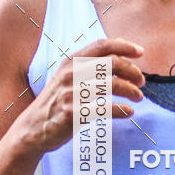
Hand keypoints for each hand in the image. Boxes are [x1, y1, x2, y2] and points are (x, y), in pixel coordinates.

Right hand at [26, 38, 145, 153]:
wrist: (33, 128)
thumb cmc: (57, 102)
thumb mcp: (67, 77)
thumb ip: (89, 66)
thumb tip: (121, 55)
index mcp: (71, 61)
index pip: (102, 45)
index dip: (124, 46)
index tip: (141, 52)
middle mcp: (70, 73)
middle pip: (111, 63)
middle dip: (132, 71)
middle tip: (142, 82)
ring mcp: (71, 93)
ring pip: (112, 85)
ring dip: (131, 90)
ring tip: (138, 98)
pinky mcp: (73, 113)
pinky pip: (105, 108)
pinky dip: (122, 110)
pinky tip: (129, 112)